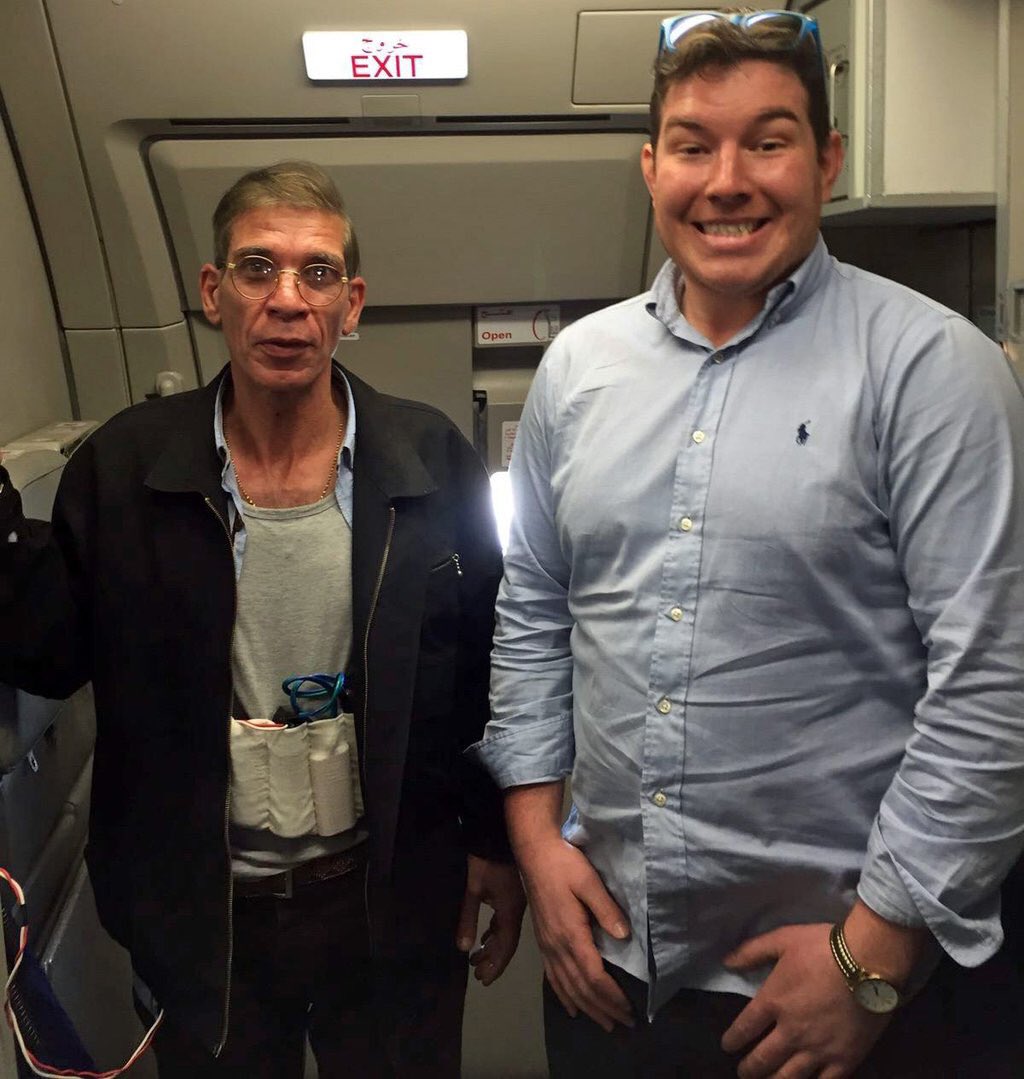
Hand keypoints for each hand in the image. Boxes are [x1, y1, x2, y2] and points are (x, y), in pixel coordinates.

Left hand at [455, 855, 526, 984]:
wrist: (497, 837)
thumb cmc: (485, 863)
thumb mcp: (473, 891)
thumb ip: (468, 919)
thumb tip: (463, 948)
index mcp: (510, 911)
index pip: (506, 945)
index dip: (496, 964)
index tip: (484, 980)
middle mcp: (516, 911)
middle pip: (506, 942)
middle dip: (492, 959)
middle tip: (477, 974)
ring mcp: (514, 903)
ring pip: (505, 932)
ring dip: (492, 946)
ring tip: (476, 959)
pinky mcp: (510, 896)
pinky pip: (504, 921)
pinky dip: (494, 933)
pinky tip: (485, 937)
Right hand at [519, 836, 632, 1031]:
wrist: (534, 853)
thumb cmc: (564, 864)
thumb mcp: (589, 881)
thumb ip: (606, 909)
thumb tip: (625, 937)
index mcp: (570, 935)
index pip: (593, 977)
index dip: (611, 997)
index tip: (629, 1012)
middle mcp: (556, 947)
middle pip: (580, 988)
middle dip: (602, 1009)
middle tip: (623, 1026)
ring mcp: (546, 946)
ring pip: (566, 987)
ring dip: (586, 1008)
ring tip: (603, 1023)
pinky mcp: (542, 941)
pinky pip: (552, 977)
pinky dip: (563, 996)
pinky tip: (570, 1006)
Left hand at [720, 923, 890, 1078]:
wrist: (867, 962)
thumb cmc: (821, 947)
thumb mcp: (781, 939)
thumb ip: (752, 952)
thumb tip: (726, 962)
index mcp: (773, 1002)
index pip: (744, 1028)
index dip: (732, 1039)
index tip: (727, 1046)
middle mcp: (791, 1031)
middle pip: (763, 1059)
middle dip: (749, 1068)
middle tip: (743, 1072)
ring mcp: (818, 1049)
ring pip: (789, 1077)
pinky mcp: (845, 1059)